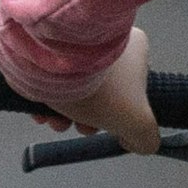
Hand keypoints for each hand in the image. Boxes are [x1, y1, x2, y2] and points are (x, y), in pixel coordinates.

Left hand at [31, 27, 160, 154]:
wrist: (53, 61)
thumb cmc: (101, 87)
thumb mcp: (137, 120)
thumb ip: (145, 136)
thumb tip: (139, 142)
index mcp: (135, 51)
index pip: (134, 88)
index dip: (121, 114)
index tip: (110, 125)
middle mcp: (106, 45)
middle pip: (100, 94)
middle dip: (88, 119)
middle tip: (81, 126)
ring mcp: (76, 47)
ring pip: (74, 90)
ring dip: (65, 115)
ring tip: (58, 122)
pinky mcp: (48, 52)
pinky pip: (50, 81)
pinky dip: (45, 102)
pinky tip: (42, 112)